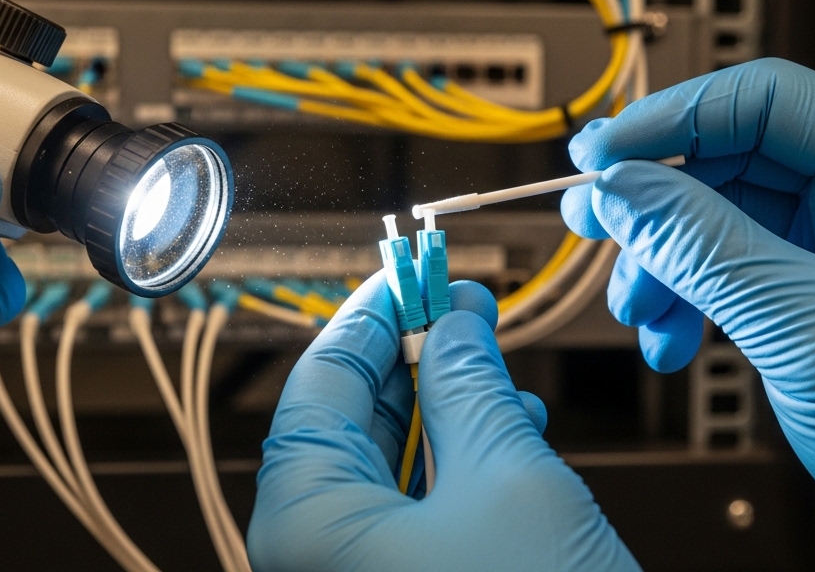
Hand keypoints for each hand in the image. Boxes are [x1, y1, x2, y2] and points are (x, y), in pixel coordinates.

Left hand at [248, 273, 640, 571]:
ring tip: (490, 355)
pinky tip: (504, 426)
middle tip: (456, 303)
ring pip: (384, 462)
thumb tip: (455, 323)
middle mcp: (315, 555)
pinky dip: (454, 459)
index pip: (319, 379)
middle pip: (345, 418)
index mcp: (306, 523)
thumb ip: (471, 386)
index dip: (373, 312)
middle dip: (409, 353)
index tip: (412, 271)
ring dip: (440, 401)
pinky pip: (410, 510)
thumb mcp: (508, 480)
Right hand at [560, 58, 814, 569]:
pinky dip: (683, 300)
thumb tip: (621, 189)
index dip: (670, 120)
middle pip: (728, 159)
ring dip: (662, 262)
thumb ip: (705, 250)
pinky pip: (723, 270)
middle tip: (593, 222)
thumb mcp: (813, 329)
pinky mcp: (814, 296)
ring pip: (714, 218)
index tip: (598, 152)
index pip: (764, 101)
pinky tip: (670, 339)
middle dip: (655, 202)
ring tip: (639, 308)